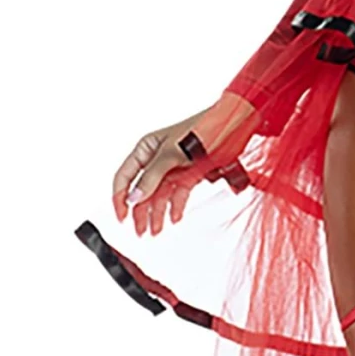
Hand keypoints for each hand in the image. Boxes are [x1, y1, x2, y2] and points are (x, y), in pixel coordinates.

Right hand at [112, 92, 254, 236]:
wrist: (234, 124)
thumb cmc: (203, 127)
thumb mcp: (173, 152)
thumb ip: (153, 175)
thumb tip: (134, 196)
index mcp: (147, 147)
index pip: (125, 176)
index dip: (120, 197)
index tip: (122, 217)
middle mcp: (158, 158)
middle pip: (143, 189)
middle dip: (140, 211)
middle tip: (140, 231)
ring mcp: (174, 167)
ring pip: (160, 194)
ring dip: (158, 212)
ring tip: (156, 230)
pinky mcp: (191, 173)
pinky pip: (179, 192)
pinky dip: (177, 205)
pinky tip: (175, 216)